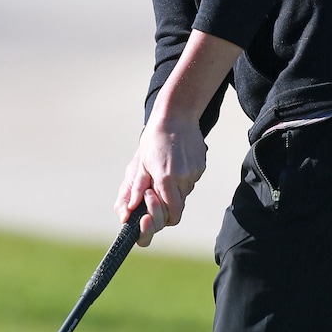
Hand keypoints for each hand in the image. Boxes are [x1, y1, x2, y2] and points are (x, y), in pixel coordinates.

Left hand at [115, 115, 207, 245]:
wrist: (175, 116)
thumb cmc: (154, 139)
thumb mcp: (141, 165)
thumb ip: (138, 189)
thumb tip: (131, 209)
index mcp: (166, 178)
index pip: (172, 213)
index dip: (164, 216)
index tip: (154, 209)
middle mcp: (183, 178)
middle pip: (178, 205)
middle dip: (167, 203)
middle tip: (156, 190)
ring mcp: (194, 172)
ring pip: (185, 193)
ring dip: (174, 189)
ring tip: (165, 170)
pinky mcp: (201, 166)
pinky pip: (191, 181)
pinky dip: (182, 178)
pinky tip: (175, 163)